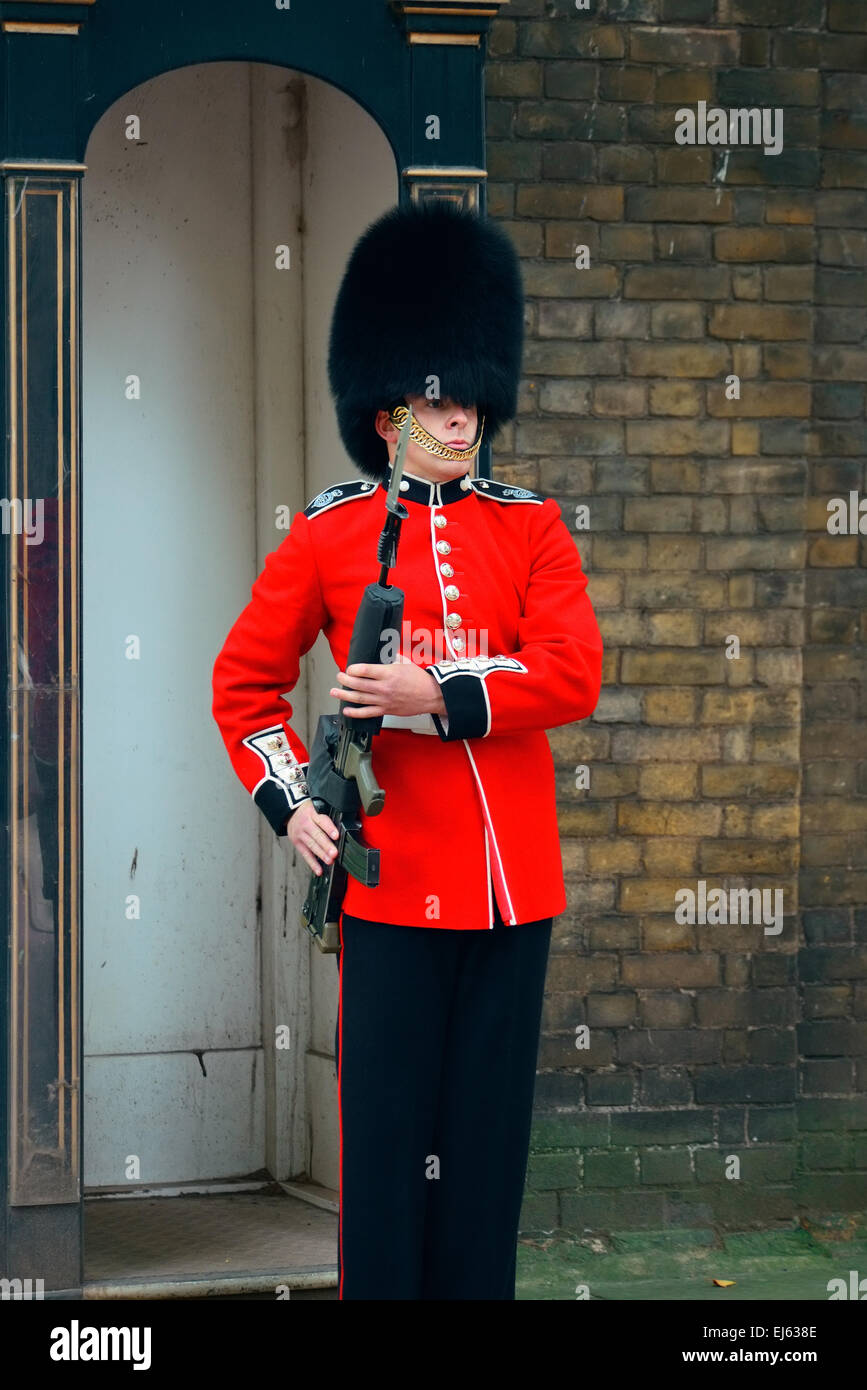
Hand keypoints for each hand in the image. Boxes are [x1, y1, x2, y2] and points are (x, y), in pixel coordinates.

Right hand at [287, 799, 339, 875]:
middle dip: (326, 845)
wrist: (290, 812)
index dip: (329, 829)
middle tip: (334, 853)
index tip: (336, 836)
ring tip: (330, 861)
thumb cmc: (308, 810)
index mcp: (313, 813)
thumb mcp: (318, 807)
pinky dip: (312, 863)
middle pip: (317, 835)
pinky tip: (319, 870)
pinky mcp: (297, 843)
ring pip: (312, 845)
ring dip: (321, 855)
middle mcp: (305, 824)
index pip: (322, 821)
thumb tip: (344, 824)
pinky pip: (305, 854)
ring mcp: (300, 834)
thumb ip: (328, 815)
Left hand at [330, 655, 446, 718]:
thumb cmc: (420, 680)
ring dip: (344, 695)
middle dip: (345, 680)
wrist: (432, 695)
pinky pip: (367, 713)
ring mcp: (384, 700)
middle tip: (339, 677)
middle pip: (358, 684)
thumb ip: (393, 658)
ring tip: (334, 692)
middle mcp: (384, 687)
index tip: (349, 668)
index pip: (364, 670)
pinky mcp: (386, 710)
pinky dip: (355, 713)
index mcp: (388, 673)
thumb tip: (386, 653)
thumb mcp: (406, 663)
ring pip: (359, 698)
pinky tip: (347, 710)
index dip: (353, 669)